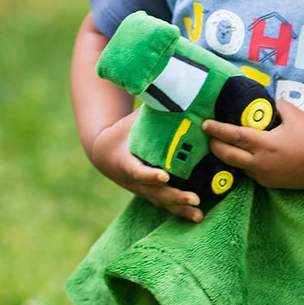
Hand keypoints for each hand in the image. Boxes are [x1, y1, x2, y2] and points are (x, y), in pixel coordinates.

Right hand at [89, 112, 204, 221]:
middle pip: (155, 192)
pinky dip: (181, 212)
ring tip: (199, 215)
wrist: (104, 153)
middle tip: (193, 198)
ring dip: (180, 209)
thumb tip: (166, 87)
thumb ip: (149, 109)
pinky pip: (166, 205)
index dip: (150, 175)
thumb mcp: (131, 121)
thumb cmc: (123, 132)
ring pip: (162, 203)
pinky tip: (198, 216)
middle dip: (174, 196)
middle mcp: (135, 181)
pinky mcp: (151, 194)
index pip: (138, 171)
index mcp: (127, 162)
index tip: (163, 176)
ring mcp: (143, 190)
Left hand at [202, 100, 303, 189]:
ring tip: (220, 144)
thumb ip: (276, 106)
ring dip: (226, 155)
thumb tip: (263, 102)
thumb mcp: (294, 115)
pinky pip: (248, 172)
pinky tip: (240, 155)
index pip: (234, 136)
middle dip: (214, 145)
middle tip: (208, 135)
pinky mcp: (267, 183)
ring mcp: (262, 175)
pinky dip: (242, 163)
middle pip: (227, 155)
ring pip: (236, 165)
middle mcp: (260, 162)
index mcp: (265, 144)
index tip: (205, 124)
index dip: (217, 129)